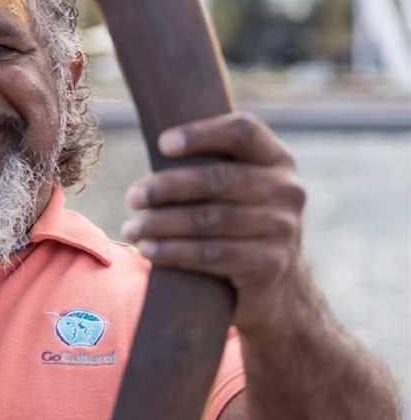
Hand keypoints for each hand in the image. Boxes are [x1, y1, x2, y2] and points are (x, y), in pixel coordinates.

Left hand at [121, 112, 306, 333]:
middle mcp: (287, 190)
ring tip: (132, 228)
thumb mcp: (231, 188)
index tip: (161, 144)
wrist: (271, 289)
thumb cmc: (233, 223)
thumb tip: (155, 144)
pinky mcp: (271, 265)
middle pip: (219, 178)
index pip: (243, 131)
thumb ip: (206, 163)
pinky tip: (149, 250)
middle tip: (134, 197)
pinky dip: (174, 251)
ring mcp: (283, 228)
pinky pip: (213, 254)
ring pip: (210, 219)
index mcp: (276, 159)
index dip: (201, 133)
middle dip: (168, 187)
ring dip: (162, 223)